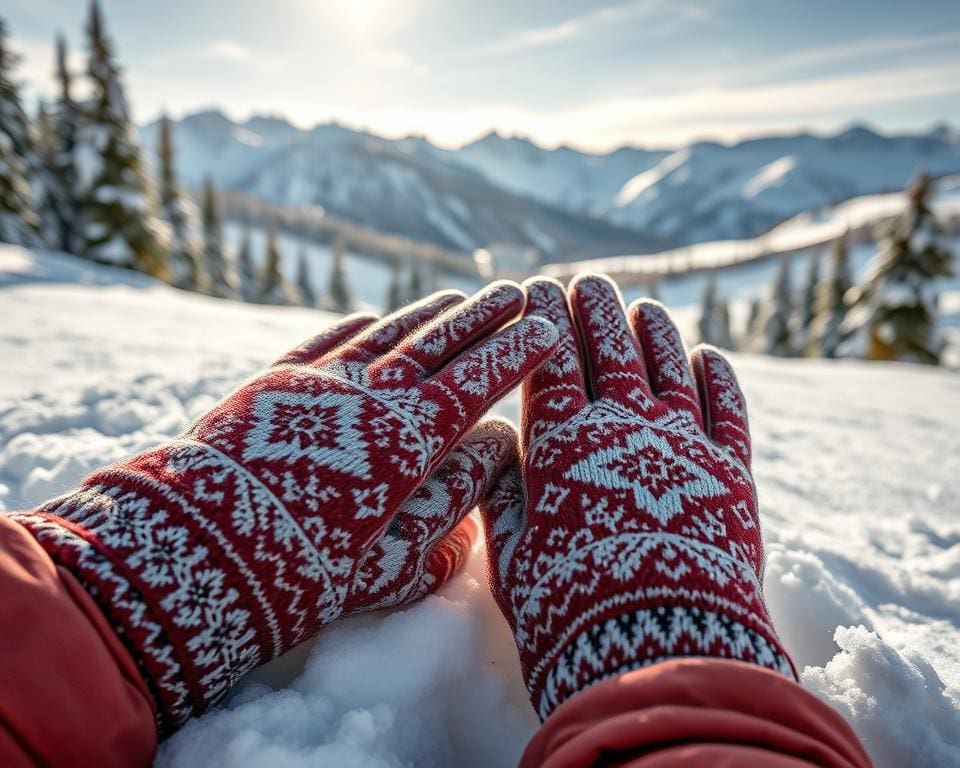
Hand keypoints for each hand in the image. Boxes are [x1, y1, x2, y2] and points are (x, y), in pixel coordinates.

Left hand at [14, 284, 557, 730]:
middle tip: (517, 293)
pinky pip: (327, 341)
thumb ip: (454, 499)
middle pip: (440, 343)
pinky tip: (375, 317)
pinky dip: (357, 326)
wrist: (201, 551)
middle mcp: (370, 394)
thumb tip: (494, 447)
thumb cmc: (307, 569)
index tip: (544, 327)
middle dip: (484, 317)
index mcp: (407, 437)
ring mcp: (321, 381)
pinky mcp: (275, 381)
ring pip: (389, 334)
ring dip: (429, 313)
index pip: (477, 380)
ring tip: (459, 296)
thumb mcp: (395, 558)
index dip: (515, 352)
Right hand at [481, 274, 794, 719]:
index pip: (549, 363)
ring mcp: (681, 443)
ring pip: (667, 364)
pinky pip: (726, 407)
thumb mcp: (513, 559)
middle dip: (595, 309)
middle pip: (609, 349)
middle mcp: (622, 428)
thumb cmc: (570, 609)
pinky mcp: (730, 470)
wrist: (660, 646)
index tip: (537, 289)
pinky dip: (717, 377)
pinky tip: (707, 355)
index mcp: (563, 445)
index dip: (543, 322)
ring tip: (643, 307)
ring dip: (653, 330)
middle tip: (589, 282)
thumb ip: (504, 498)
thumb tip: (496, 453)